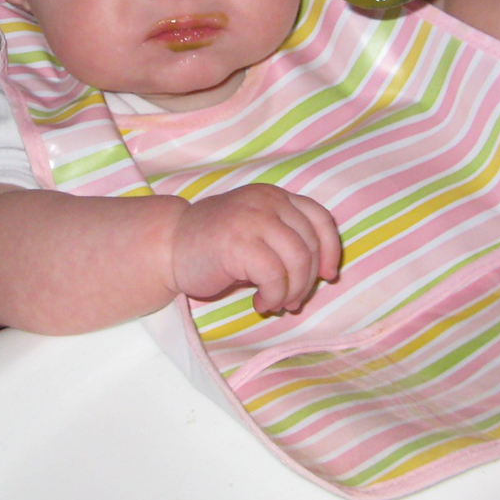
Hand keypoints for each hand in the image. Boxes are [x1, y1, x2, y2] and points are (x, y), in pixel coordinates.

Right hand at [170, 184, 340, 313]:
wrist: (168, 245)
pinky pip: (275, 276)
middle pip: (311, 244)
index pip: (320, 218)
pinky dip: (274, 296)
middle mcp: (268, 201)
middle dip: (307, 280)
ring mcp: (253, 219)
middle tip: (292, 301)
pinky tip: (260, 304)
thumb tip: (321, 272)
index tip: (329, 275)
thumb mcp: (257, 231)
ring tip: (276, 304)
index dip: (331, 250)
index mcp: (275, 196)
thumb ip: (285, 239)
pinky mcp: (239, 242)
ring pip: (298, 261)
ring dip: (292, 291)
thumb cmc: (214, 246)